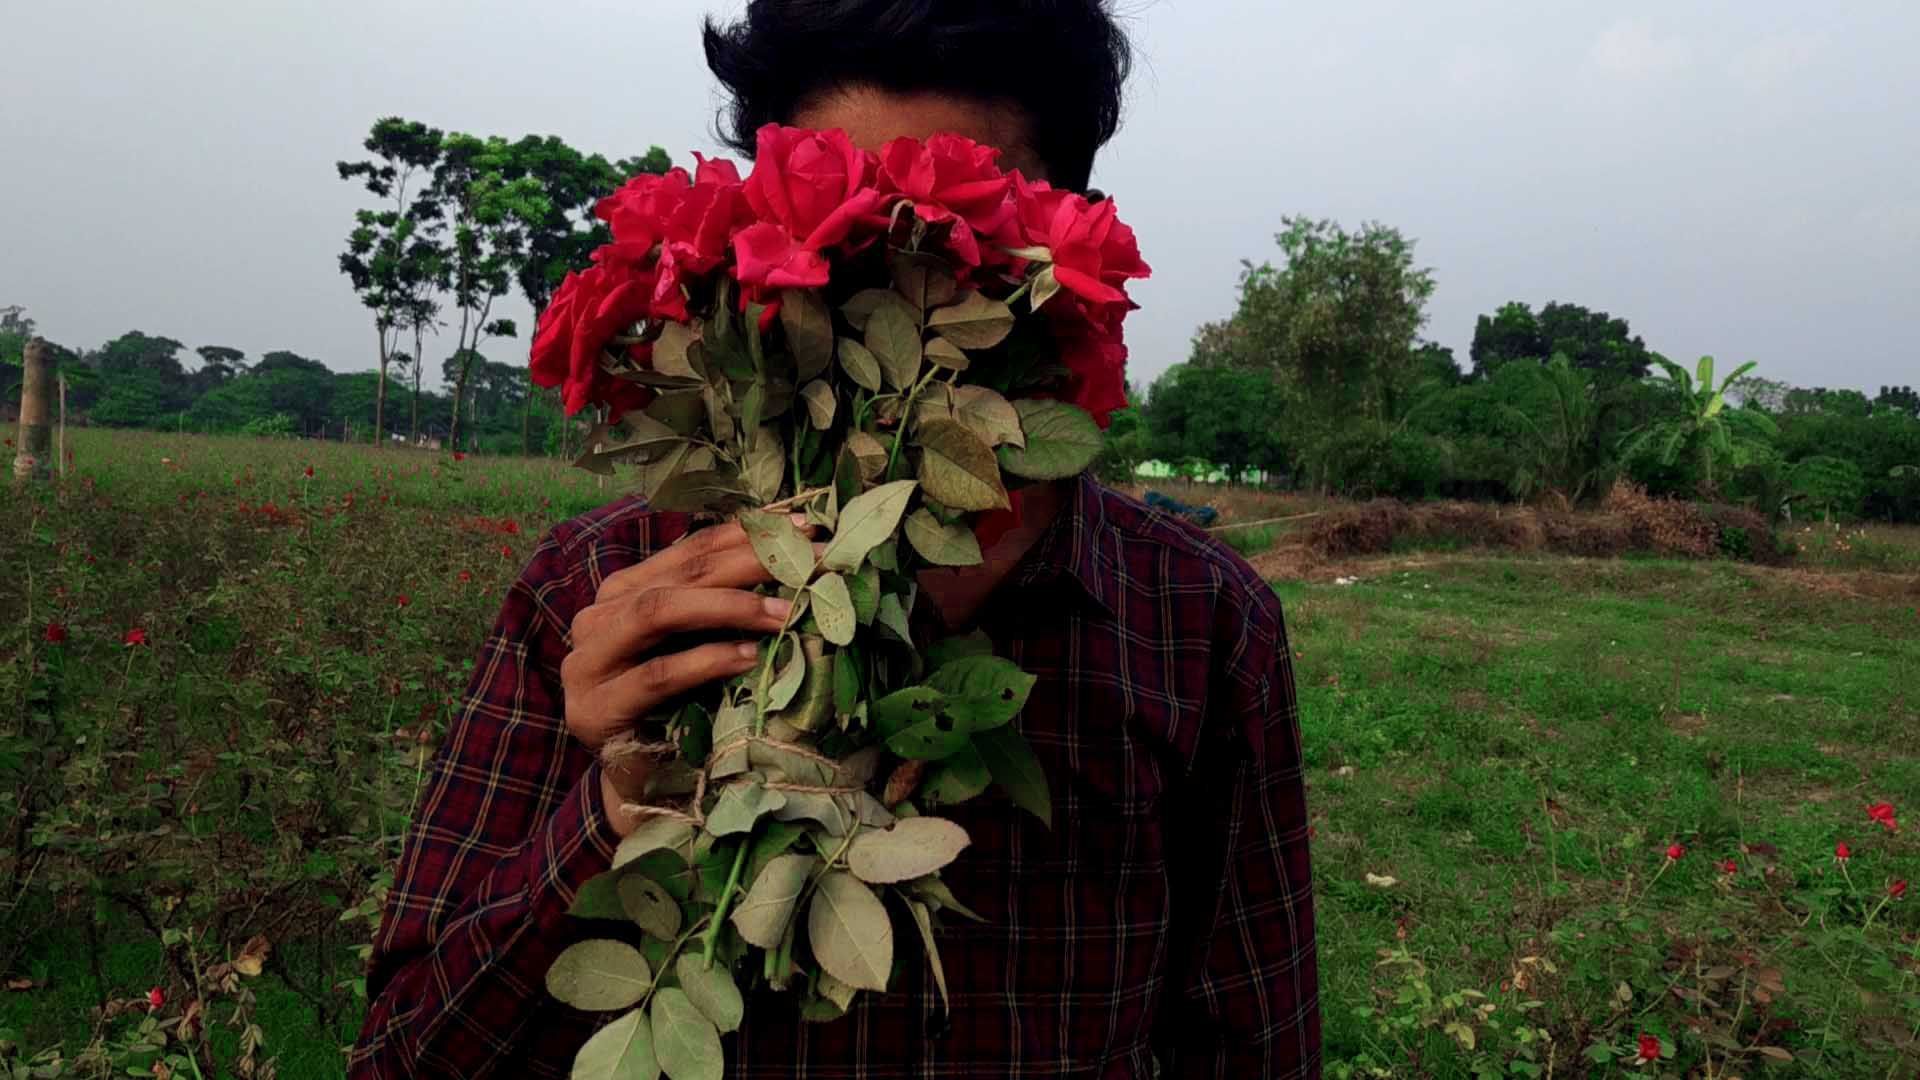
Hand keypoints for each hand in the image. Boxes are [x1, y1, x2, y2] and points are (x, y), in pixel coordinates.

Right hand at [562, 518, 806, 835]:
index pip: (689, 551)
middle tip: (807, 566)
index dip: (746, 534)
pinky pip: (657, 674)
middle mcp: (597, 616)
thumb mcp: (703, 646)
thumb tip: (797, 553)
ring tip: (783, 612)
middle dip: (748, 563)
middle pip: (679, 575)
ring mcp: (588, 663)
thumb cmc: (681, 709)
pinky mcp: (595, 709)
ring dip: (728, 607)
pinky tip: (748, 658)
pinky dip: (706, 661)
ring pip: (657, 612)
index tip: (804, 527)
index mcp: (623, 591)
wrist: (645, 787)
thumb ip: (725, 604)